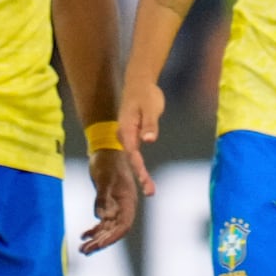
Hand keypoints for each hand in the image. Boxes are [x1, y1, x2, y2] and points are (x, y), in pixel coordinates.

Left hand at [80, 148, 136, 251]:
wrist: (106, 148)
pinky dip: (94, 230)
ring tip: (82, 249)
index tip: (98, 246)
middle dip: (101, 242)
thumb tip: (101, 217)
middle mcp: (125, 206)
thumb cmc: (107, 161)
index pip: (123, 225)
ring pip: (109, 229)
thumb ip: (103, 197)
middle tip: (85, 251)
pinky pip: (103, 222)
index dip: (112, 238)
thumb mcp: (103, 178)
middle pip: (115, 231)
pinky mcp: (109, 204)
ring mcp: (117, 205)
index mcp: (128, 200)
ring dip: (96, 239)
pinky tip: (83, 235)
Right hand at [117, 78, 164, 197]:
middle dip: (140, 176)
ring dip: (141, 174)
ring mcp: (128, 138)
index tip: (144, 180)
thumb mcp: (151, 107)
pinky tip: (144, 179)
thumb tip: (149, 140)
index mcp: (126, 129)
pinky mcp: (134, 137)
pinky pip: (136, 156)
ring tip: (150, 190)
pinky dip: (140, 167)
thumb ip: (150, 124)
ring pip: (134, 160)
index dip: (138, 167)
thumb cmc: (145, 94)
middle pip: (132, 159)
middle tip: (150, 192)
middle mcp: (124, 136)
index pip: (132, 152)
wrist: (140, 83)